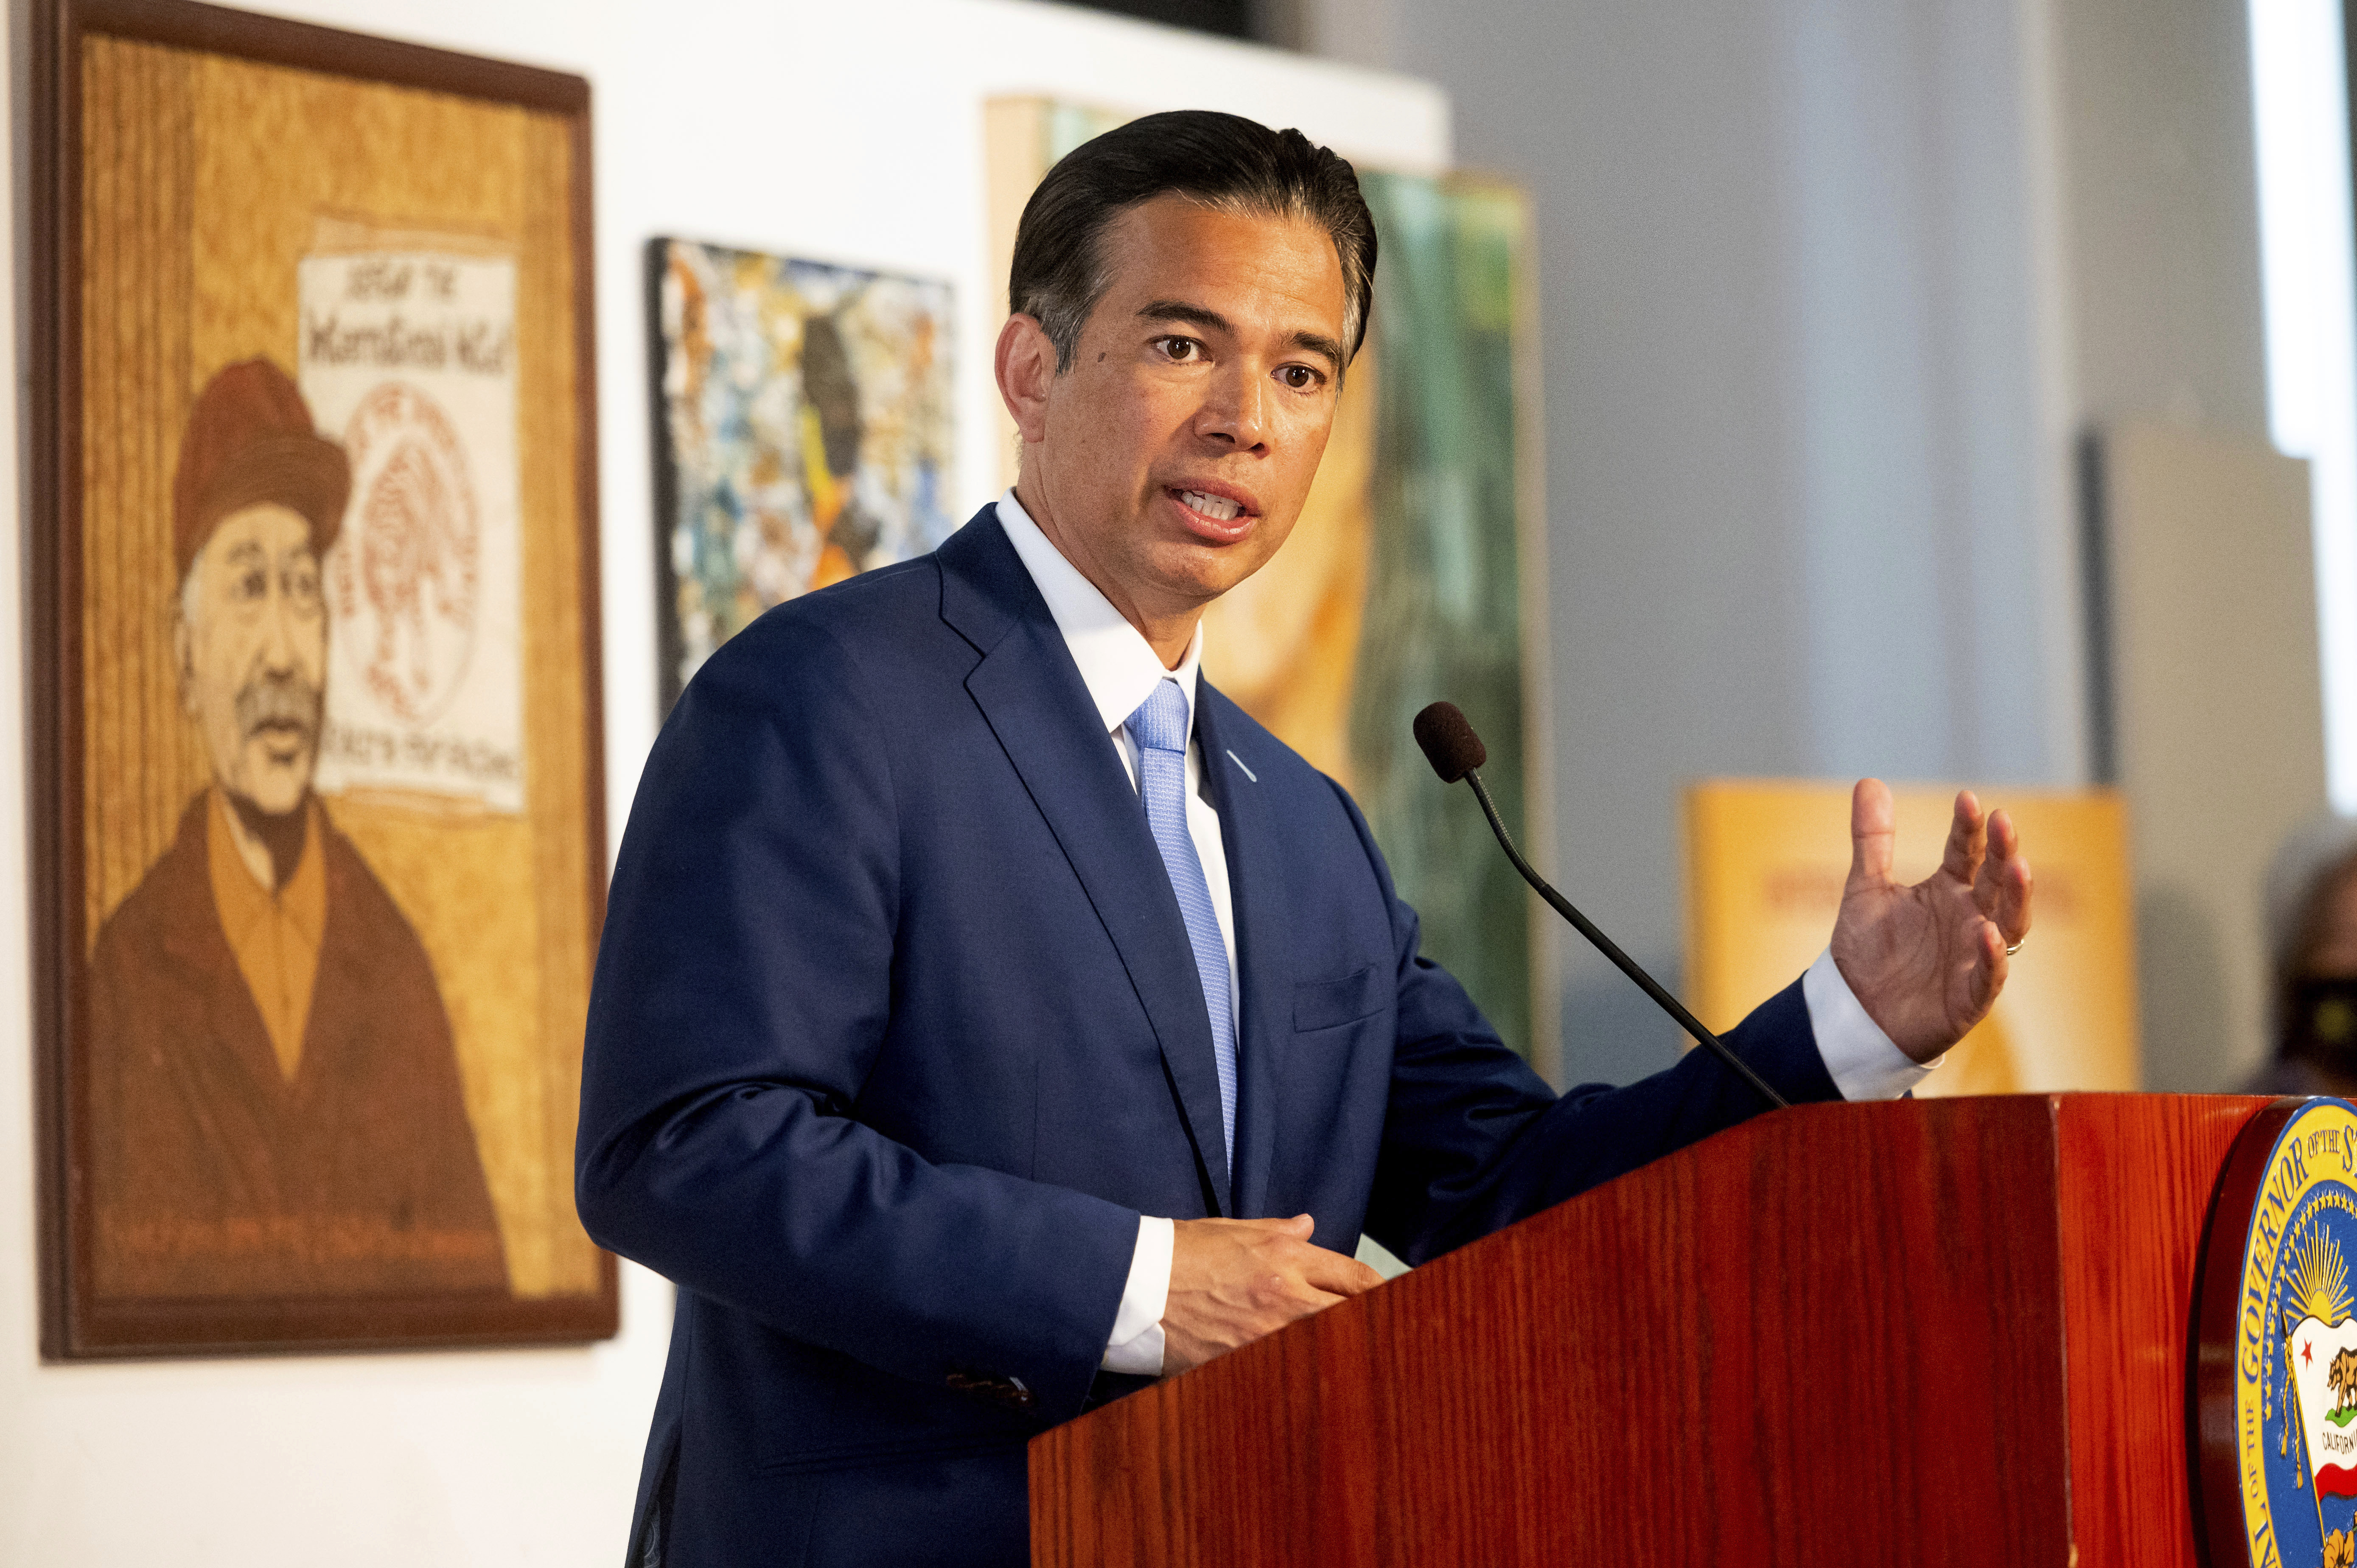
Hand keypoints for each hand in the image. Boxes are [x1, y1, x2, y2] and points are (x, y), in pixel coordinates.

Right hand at [1160, 1214, 1382, 1375]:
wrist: (1132, 1283)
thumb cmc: (1178, 1252)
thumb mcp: (1233, 1230)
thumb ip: (1278, 1231)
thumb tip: (1308, 1227)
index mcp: (1285, 1256)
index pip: (1356, 1277)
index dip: (1383, 1292)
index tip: (1398, 1302)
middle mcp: (1284, 1294)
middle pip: (1355, 1315)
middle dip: (1375, 1323)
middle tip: (1393, 1336)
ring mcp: (1267, 1334)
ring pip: (1328, 1346)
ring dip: (1341, 1351)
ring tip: (1357, 1362)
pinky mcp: (1245, 1362)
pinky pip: (1288, 1369)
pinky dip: (1301, 1372)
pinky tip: (1309, 1378)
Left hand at [1829, 779, 2032, 1062]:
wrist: (1855, 1012)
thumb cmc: (1868, 952)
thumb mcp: (1866, 888)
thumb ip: (1872, 838)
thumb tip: (1870, 781)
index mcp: (1949, 891)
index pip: (1968, 852)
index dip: (1970, 828)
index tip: (1968, 799)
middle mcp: (1970, 918)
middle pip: (1997, 881)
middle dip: (2004, 851)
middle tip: (2003, 821)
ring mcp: (1974, 956)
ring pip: (2009, 923)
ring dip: (2016, 896)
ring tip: (2018, 865)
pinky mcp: (1970, 996)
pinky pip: (1989, 974)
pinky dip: (1992, 955)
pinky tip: (1987, 933)